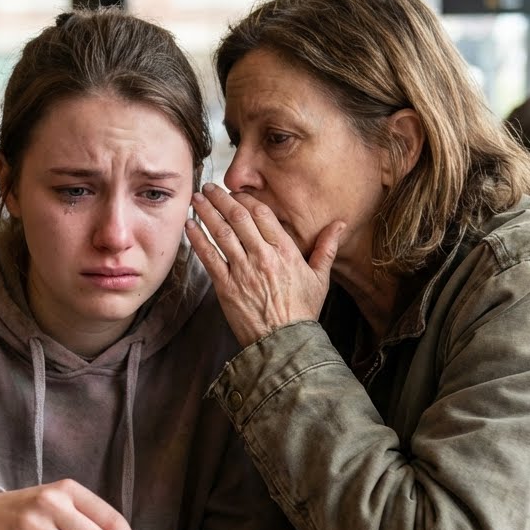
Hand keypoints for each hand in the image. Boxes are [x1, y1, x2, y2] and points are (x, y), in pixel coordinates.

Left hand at [186, 183, 345, 346]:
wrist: (285, 342)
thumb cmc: (302, 312)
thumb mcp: (320, 278)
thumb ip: (327, 248)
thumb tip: (340, 225)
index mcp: (285, 251)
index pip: (262, 215)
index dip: (247, 199)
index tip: (236, 192)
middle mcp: (262, 256)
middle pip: (238, 218)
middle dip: (222, 199)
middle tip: (210, 187)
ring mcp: (243, 271)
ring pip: (222, 233)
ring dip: (206, 213)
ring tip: (196, 199)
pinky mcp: (226, 287)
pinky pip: (209, 258)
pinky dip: (197, 239)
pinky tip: (189, 226)